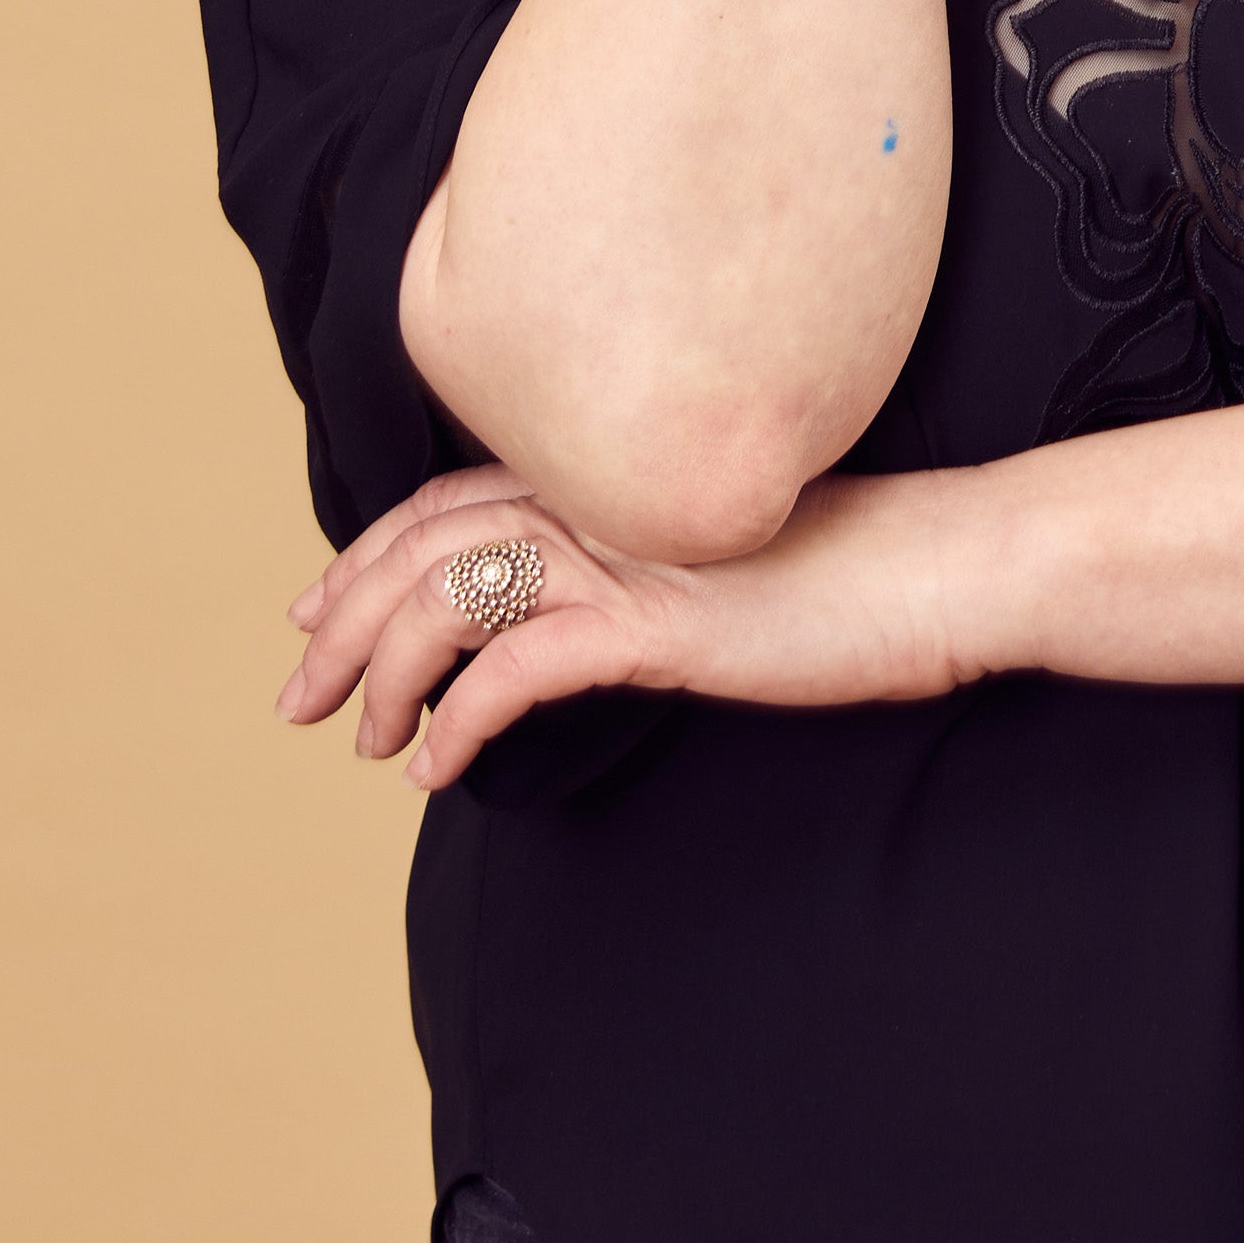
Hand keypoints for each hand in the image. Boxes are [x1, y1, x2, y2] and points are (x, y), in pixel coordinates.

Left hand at [273, 461, 988, 789]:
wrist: (946, 567)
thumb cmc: (854, 574)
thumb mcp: (727, 567)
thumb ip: (648, 571)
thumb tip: (585, 621)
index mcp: (616, 475)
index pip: (453, 502)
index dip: (370, 553)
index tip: (318, 608)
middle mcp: (606, 498)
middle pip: (428, 543)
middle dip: (344, 617)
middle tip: (297, 692)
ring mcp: (630, 554)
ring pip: (452, 594)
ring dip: (386, 671)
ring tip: (364, 740)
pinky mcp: (659, 621)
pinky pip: (521, 663)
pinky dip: (462, 717)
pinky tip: (440, 767)